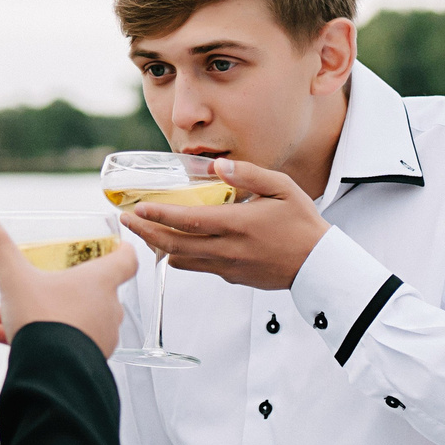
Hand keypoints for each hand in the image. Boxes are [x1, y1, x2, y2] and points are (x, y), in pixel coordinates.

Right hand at [0, 210, 137, 355]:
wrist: (49, 373)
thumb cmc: (42, 320)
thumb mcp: (14, 278)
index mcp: (100, 281)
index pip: (126, 260)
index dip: (122, 251)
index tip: (117, 248)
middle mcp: (108, 309)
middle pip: (91, 290)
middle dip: (56, 289)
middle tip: (30, 289)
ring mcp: (101, 337)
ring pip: (73, 319)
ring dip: (44, 315)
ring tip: (7, 317)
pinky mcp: (89, 360)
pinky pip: (66, 344)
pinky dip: (42, 338)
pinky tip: (6, 338)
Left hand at [115, 157, 328, 290]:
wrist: (318, 264)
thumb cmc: (302, 223)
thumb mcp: (282, 187)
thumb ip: (249, 174)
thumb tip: (218, 166)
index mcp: (238, 224)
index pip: (188, 220)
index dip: (159, 214)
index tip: (138, 208)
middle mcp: (228, 249)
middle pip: (174, 244)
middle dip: (146, 232)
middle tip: (126, 220)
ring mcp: (227, 267)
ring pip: (181, 261)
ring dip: (158, 246)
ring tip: (143, 231)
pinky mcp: (231, 278)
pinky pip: (197, 268)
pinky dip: (179, 257)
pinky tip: (172, 245)